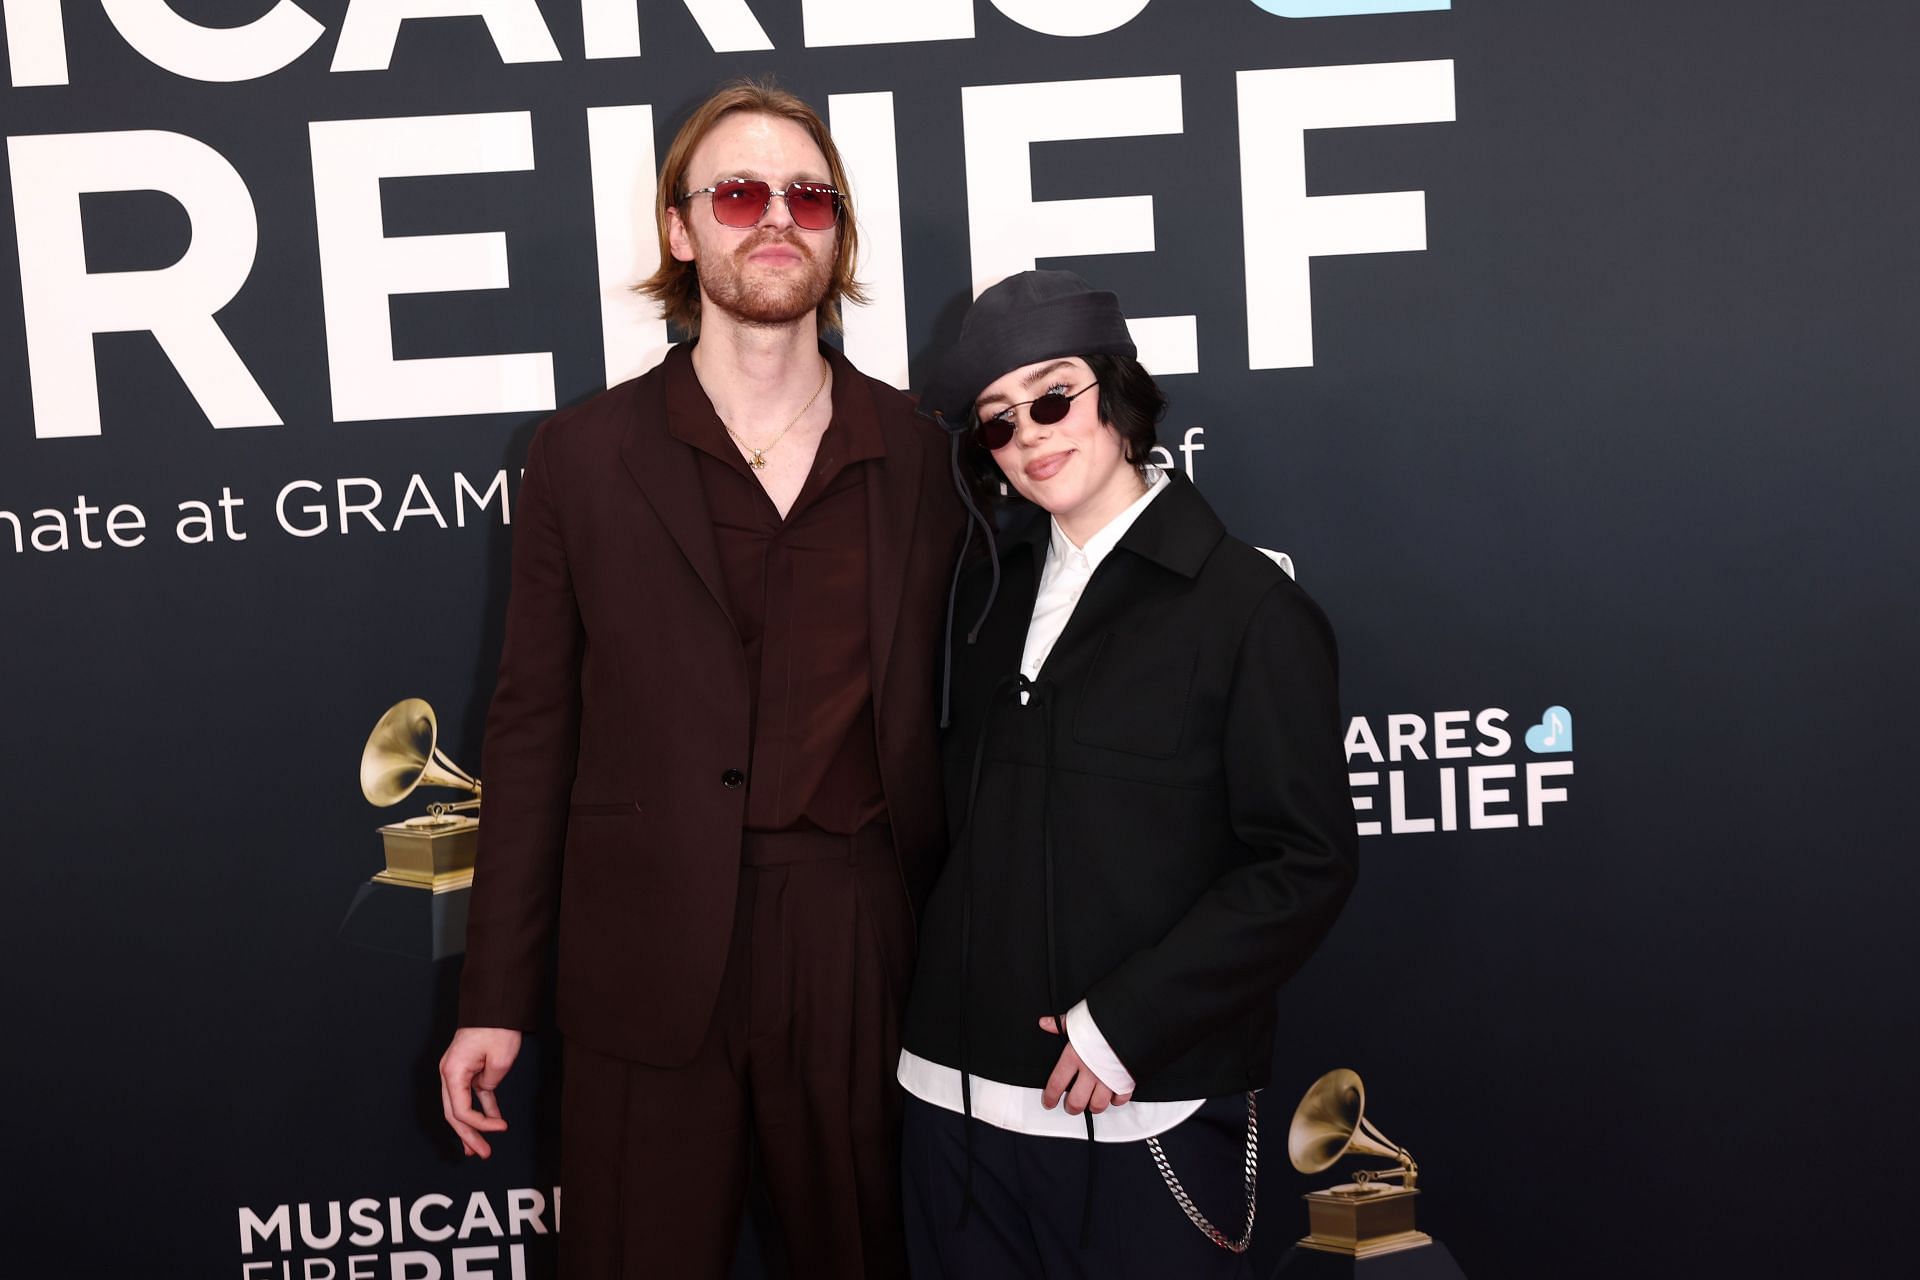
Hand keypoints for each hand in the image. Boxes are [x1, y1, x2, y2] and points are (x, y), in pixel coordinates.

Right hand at [439, 1026, 521, 1157]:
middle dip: (469, 1135)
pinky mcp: (469, 1069)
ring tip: (478, 1149)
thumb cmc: (496, 1026)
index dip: (480, 1124)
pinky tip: (492, 1123)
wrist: (495, 1003)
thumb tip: (485, 1091)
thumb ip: (491, 1082)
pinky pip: (473, 1095)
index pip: (460, 1110)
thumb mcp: (500, 1058)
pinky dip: (482, 1109)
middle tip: (482, 1154)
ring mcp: (457, 1071)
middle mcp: (449, 1073)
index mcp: (452, 1072)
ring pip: (461, 1106)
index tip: (500, 1129)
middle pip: (455, 1113)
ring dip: (471, 1127)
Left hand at [1038, 1015, 1131, 1114]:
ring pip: (1098, 1105)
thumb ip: (1061, 1024)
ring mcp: (1109, 1078)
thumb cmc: (1105, 1018)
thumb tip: (1045, 1023)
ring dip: (1093, 1107)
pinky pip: (1120, 1099)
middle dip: (1072, 1107)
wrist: (1133, 1019)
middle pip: (1076, 1102)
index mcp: (1075, 1056)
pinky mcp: (1126, 1080)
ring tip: (1090, 1103)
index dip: (1051, 1097)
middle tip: (1071, 1106)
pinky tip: (1111, 1096)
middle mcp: (1090, 1071)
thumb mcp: (1079, 1018)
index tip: (1049, 1102)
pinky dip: (1115, 1100)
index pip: (1056, 1084)